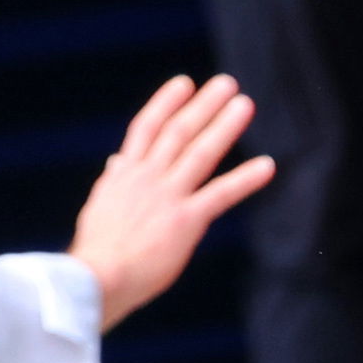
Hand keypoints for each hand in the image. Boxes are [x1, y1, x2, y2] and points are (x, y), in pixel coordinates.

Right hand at [67, 73, 273, 328]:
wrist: (94, 280)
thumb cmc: (94, 255)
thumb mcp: (99, 209)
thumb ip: (113, 183)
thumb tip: (116, 163)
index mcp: (123, 176)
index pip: (146, 128)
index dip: (166, 103)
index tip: (184, 83)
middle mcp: (146, 178)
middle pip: (178, 131)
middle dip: (204, 105)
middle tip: (227, 83)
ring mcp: (167, 196)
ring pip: (200, 152)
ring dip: (225, 126)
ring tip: (246, 104)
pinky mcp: (185, 220)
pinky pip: (221, 194)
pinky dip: (245, 179)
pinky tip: (268, 166)